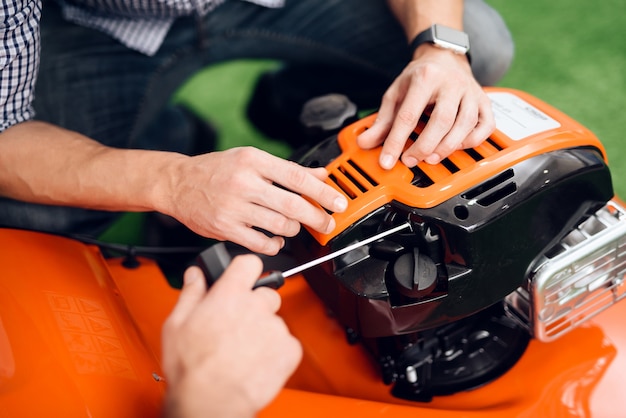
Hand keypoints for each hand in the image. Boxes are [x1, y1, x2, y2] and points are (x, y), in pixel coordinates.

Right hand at [161, 256, 301, 417]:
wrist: (211, 401)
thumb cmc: (192, 367)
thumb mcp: (176, 324)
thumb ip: (191, 293)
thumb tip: (196, 275)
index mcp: (230, 295)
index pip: (249, 263)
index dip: (246, 270)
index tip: (243, 277)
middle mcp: (256, 306)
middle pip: (265, 293)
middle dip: (255, 306)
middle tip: (238, 326)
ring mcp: (275, 327)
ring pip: (275, 321)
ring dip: (264, 331)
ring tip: (243, 351)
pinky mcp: (289, 349)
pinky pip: (286, 343)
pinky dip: (276, 352)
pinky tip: (256, 362)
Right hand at [166, 146, 346, 254]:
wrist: (178, 183)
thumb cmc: (216, 170)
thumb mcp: (251, 159)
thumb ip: (287, 169)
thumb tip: (320, 174)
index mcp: (253, 161)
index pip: (298, 177)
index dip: (324, 192)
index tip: (339, 202)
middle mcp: (244, 182)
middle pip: (293, 205)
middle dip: (318, 217)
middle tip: (327, 223)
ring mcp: (234, 207)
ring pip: (280, 226)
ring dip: (294, 229)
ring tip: (293, 226)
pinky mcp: (226, 228)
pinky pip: (261, 243)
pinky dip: (275, 244)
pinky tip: (276, 238)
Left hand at [357, 45, 494, 167]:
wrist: (445, 57)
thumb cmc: (420, 77)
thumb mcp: (396, 94)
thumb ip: (382, 121)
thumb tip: (365, 142)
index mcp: (425, 77)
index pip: (409, 114)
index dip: (397, 141)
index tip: (388, 160)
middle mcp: (451, 83)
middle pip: (441, 120)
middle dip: (424, 146)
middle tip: (410, 160)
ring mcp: (471, 92)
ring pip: (465, 124)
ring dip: (446, 147)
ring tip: (430, 158)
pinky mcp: (484, 101)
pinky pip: (486, 125)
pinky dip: (473, 140)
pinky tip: (457, 147)